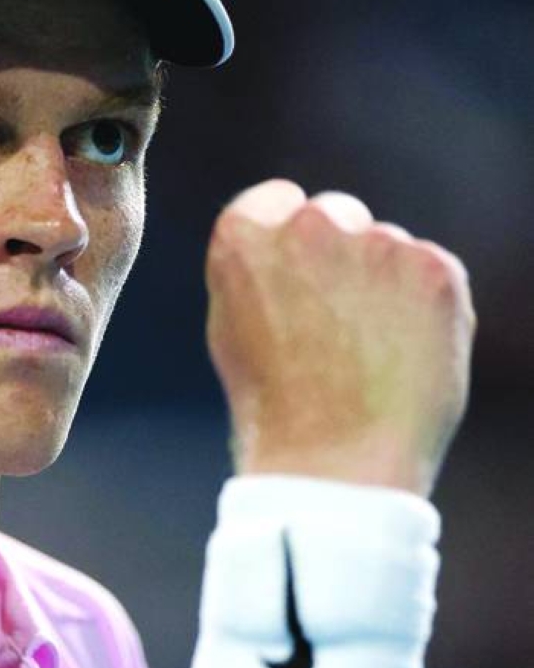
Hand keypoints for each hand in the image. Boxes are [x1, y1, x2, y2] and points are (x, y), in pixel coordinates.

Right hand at [203, 179, 475, 497]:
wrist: (334, 466)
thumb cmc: (274, 411)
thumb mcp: (232, 328)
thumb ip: (256, 271)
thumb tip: (287, 245)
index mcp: (244, 234)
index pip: (277, 202)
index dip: (287, 246)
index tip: (293, 287)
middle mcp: (311, 225)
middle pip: (336, 214)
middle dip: (339, 257)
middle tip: (334, 330)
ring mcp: (378, 244)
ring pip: (386, 248)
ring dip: (382, 285)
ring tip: (368, 356)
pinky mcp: (435, 271)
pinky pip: (430, 274)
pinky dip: (424, 309)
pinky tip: (401, 357)